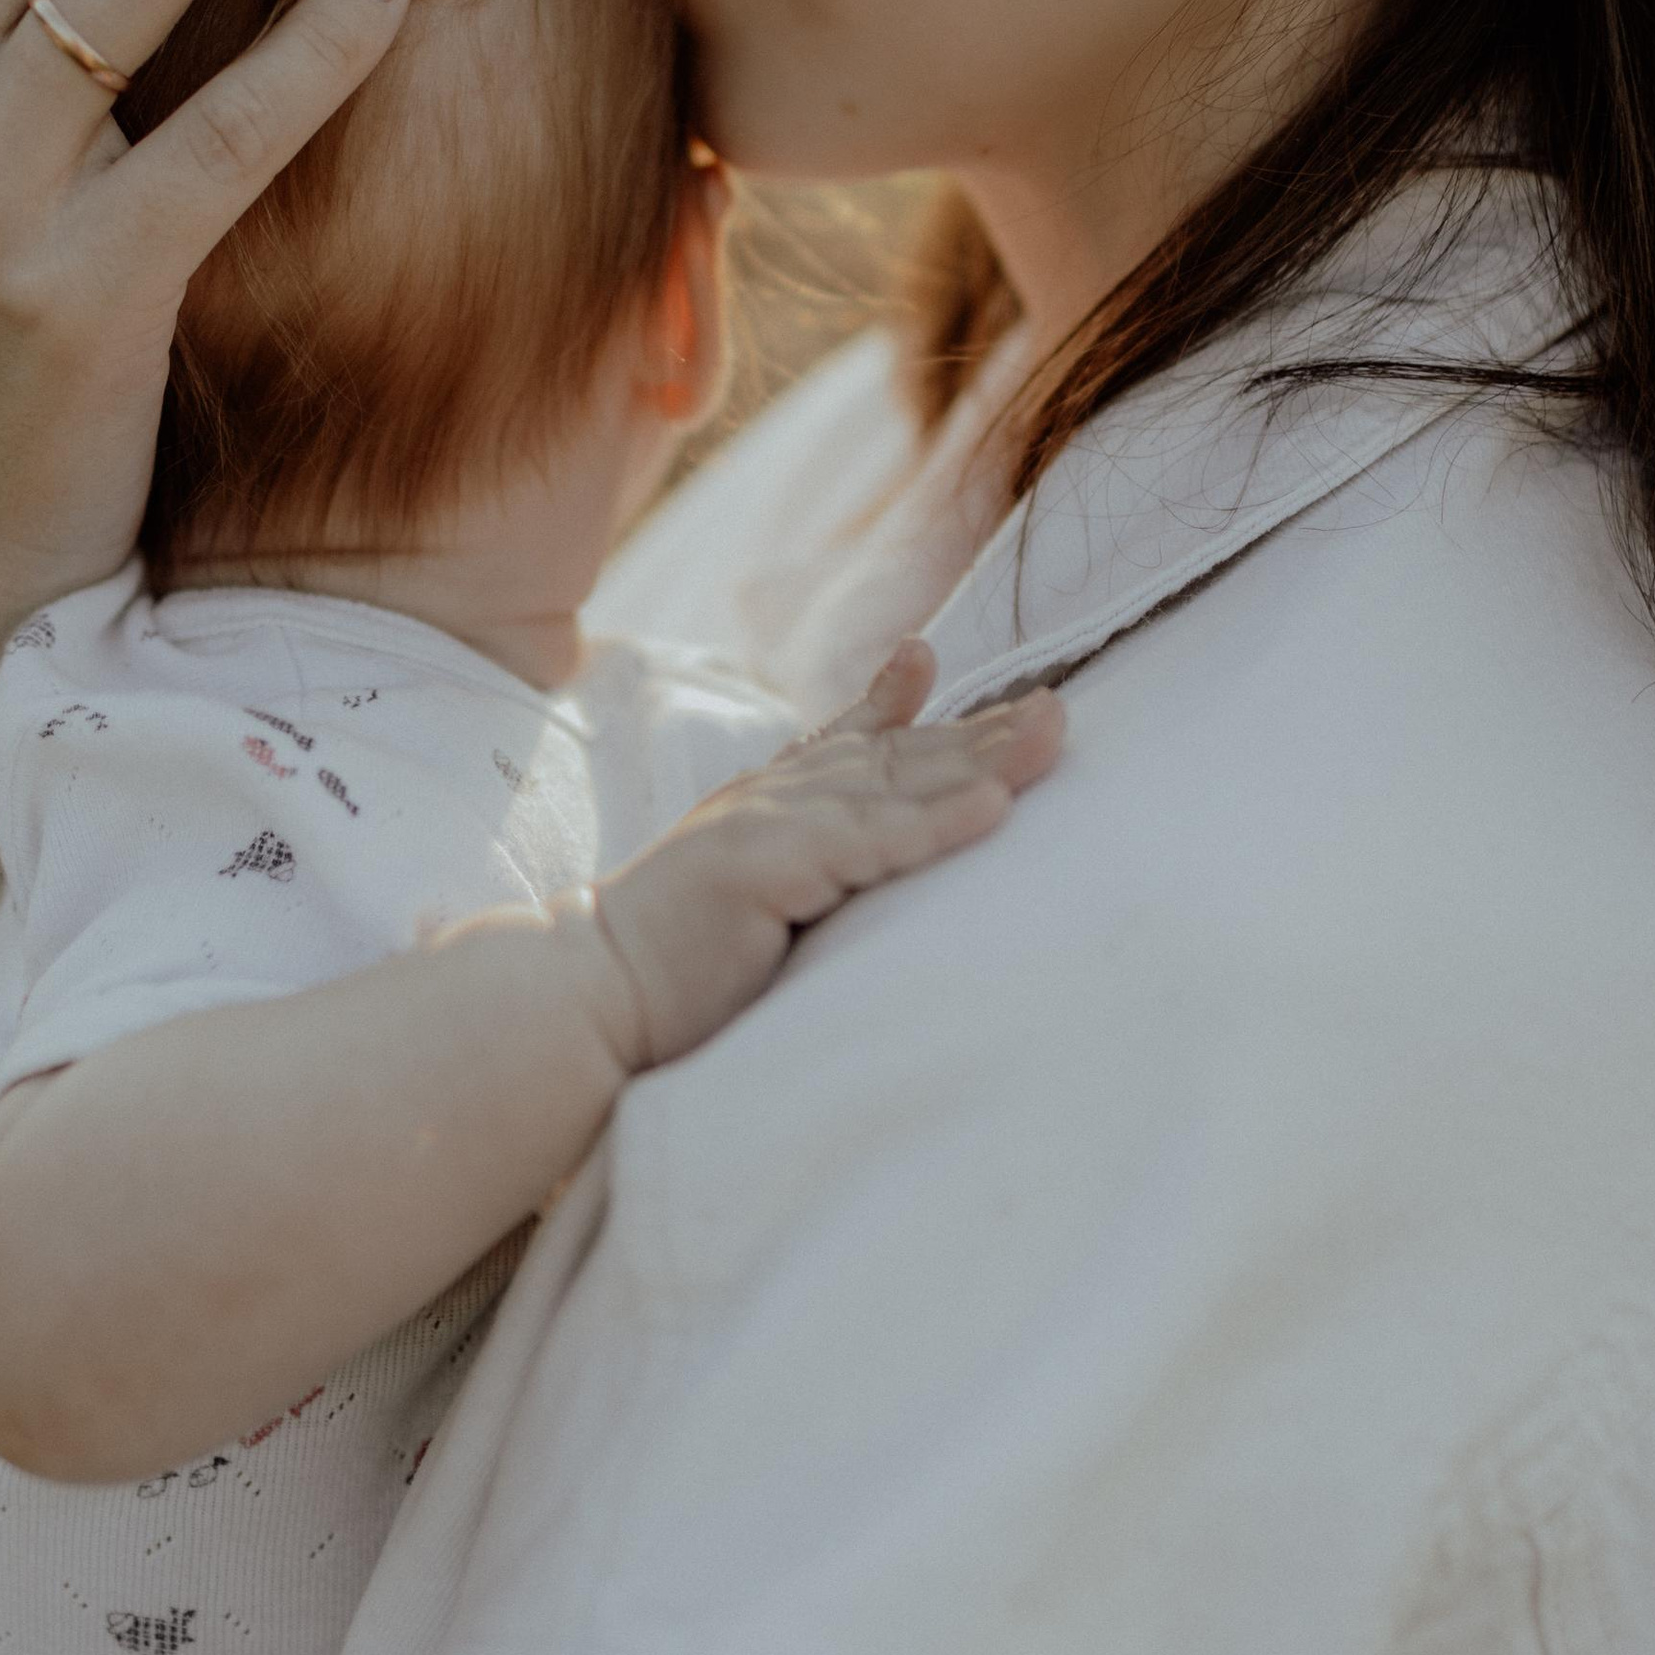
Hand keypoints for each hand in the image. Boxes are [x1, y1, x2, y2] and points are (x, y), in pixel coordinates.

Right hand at [580, 643, 1064, 1073]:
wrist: (592, 994)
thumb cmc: (671, 969)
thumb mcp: (753, 899)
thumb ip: (810, 866)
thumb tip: (853, 873)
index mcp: (768, 807)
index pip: (850, 744)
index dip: (903, 703)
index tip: (938, 660)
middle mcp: (774, 798)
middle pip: (897, 755)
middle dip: (983, 732)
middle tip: (1061, 710)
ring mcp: (768, 822)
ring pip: (894, 785)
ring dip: (982, 761)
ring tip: (1052, 738)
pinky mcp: (767, 864)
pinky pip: (869, 842)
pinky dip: (934, 823)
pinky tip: (994, 808)